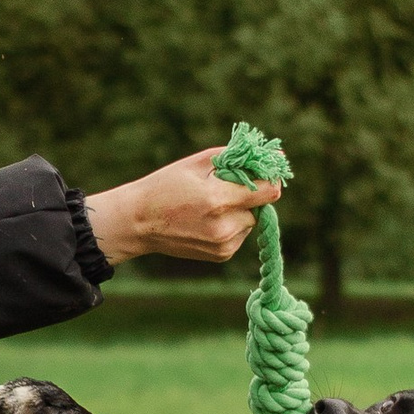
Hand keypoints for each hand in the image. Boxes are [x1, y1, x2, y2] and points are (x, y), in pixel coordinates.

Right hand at [85, 148, 280, 267]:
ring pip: (250, 221)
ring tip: (210, 205)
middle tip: (224, 187)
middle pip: (260, 206)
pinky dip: (231, 225)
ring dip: (240, 210)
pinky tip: (207, 220)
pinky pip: (240, 234)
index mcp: (218, 199)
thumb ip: (237, 159)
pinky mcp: (222, 255)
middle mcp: (224, 226)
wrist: (139, 222)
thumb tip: (273, 158)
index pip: (268, 191)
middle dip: (249, 194)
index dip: (270, 178)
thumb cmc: (167, 185)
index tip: (265, 171)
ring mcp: (223, 244)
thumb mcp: (199, 162)